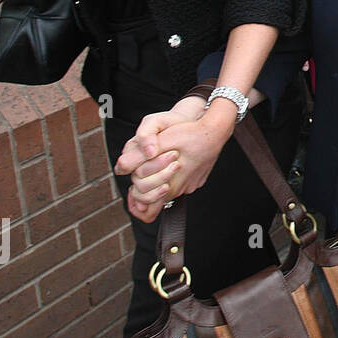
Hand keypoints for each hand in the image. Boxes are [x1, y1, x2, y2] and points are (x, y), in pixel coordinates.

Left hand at [116, 96, 231, 222]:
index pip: (147, 207)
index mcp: (170, 185)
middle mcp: (181, 189)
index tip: (131, 189)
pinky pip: (180, 183)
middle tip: (143, 170)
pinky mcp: (196, 180)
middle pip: (156, 199)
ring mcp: (190, 185)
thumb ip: (138, 157)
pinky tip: (175, 160)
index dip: (136, 200)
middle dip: (146, 186)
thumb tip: (121, 168)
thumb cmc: (189, 134)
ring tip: (158, 161)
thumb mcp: (159, 142)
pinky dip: (173, 176)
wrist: (217, 130)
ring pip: (168, 190)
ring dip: (160, 178)